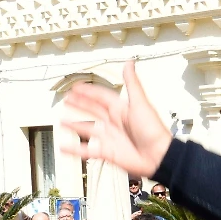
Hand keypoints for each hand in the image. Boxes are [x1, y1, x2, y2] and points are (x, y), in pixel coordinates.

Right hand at [59, 61, 173, 176]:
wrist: (158, 156)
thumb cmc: (153, 130)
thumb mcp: (140, 103)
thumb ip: (132, 83)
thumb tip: (130, 63)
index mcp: (120, 109)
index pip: (100, 96)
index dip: (88, 91)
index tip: (77, 87)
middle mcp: (113, 122)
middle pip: (91, 110)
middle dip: (79, 104)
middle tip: (67, 99)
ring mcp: (108, 137)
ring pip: (87, 128)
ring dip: (74, 124)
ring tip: (62, 121)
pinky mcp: (106, 152)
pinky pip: (86, 149)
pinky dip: (75, 148)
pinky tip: (65, 146)